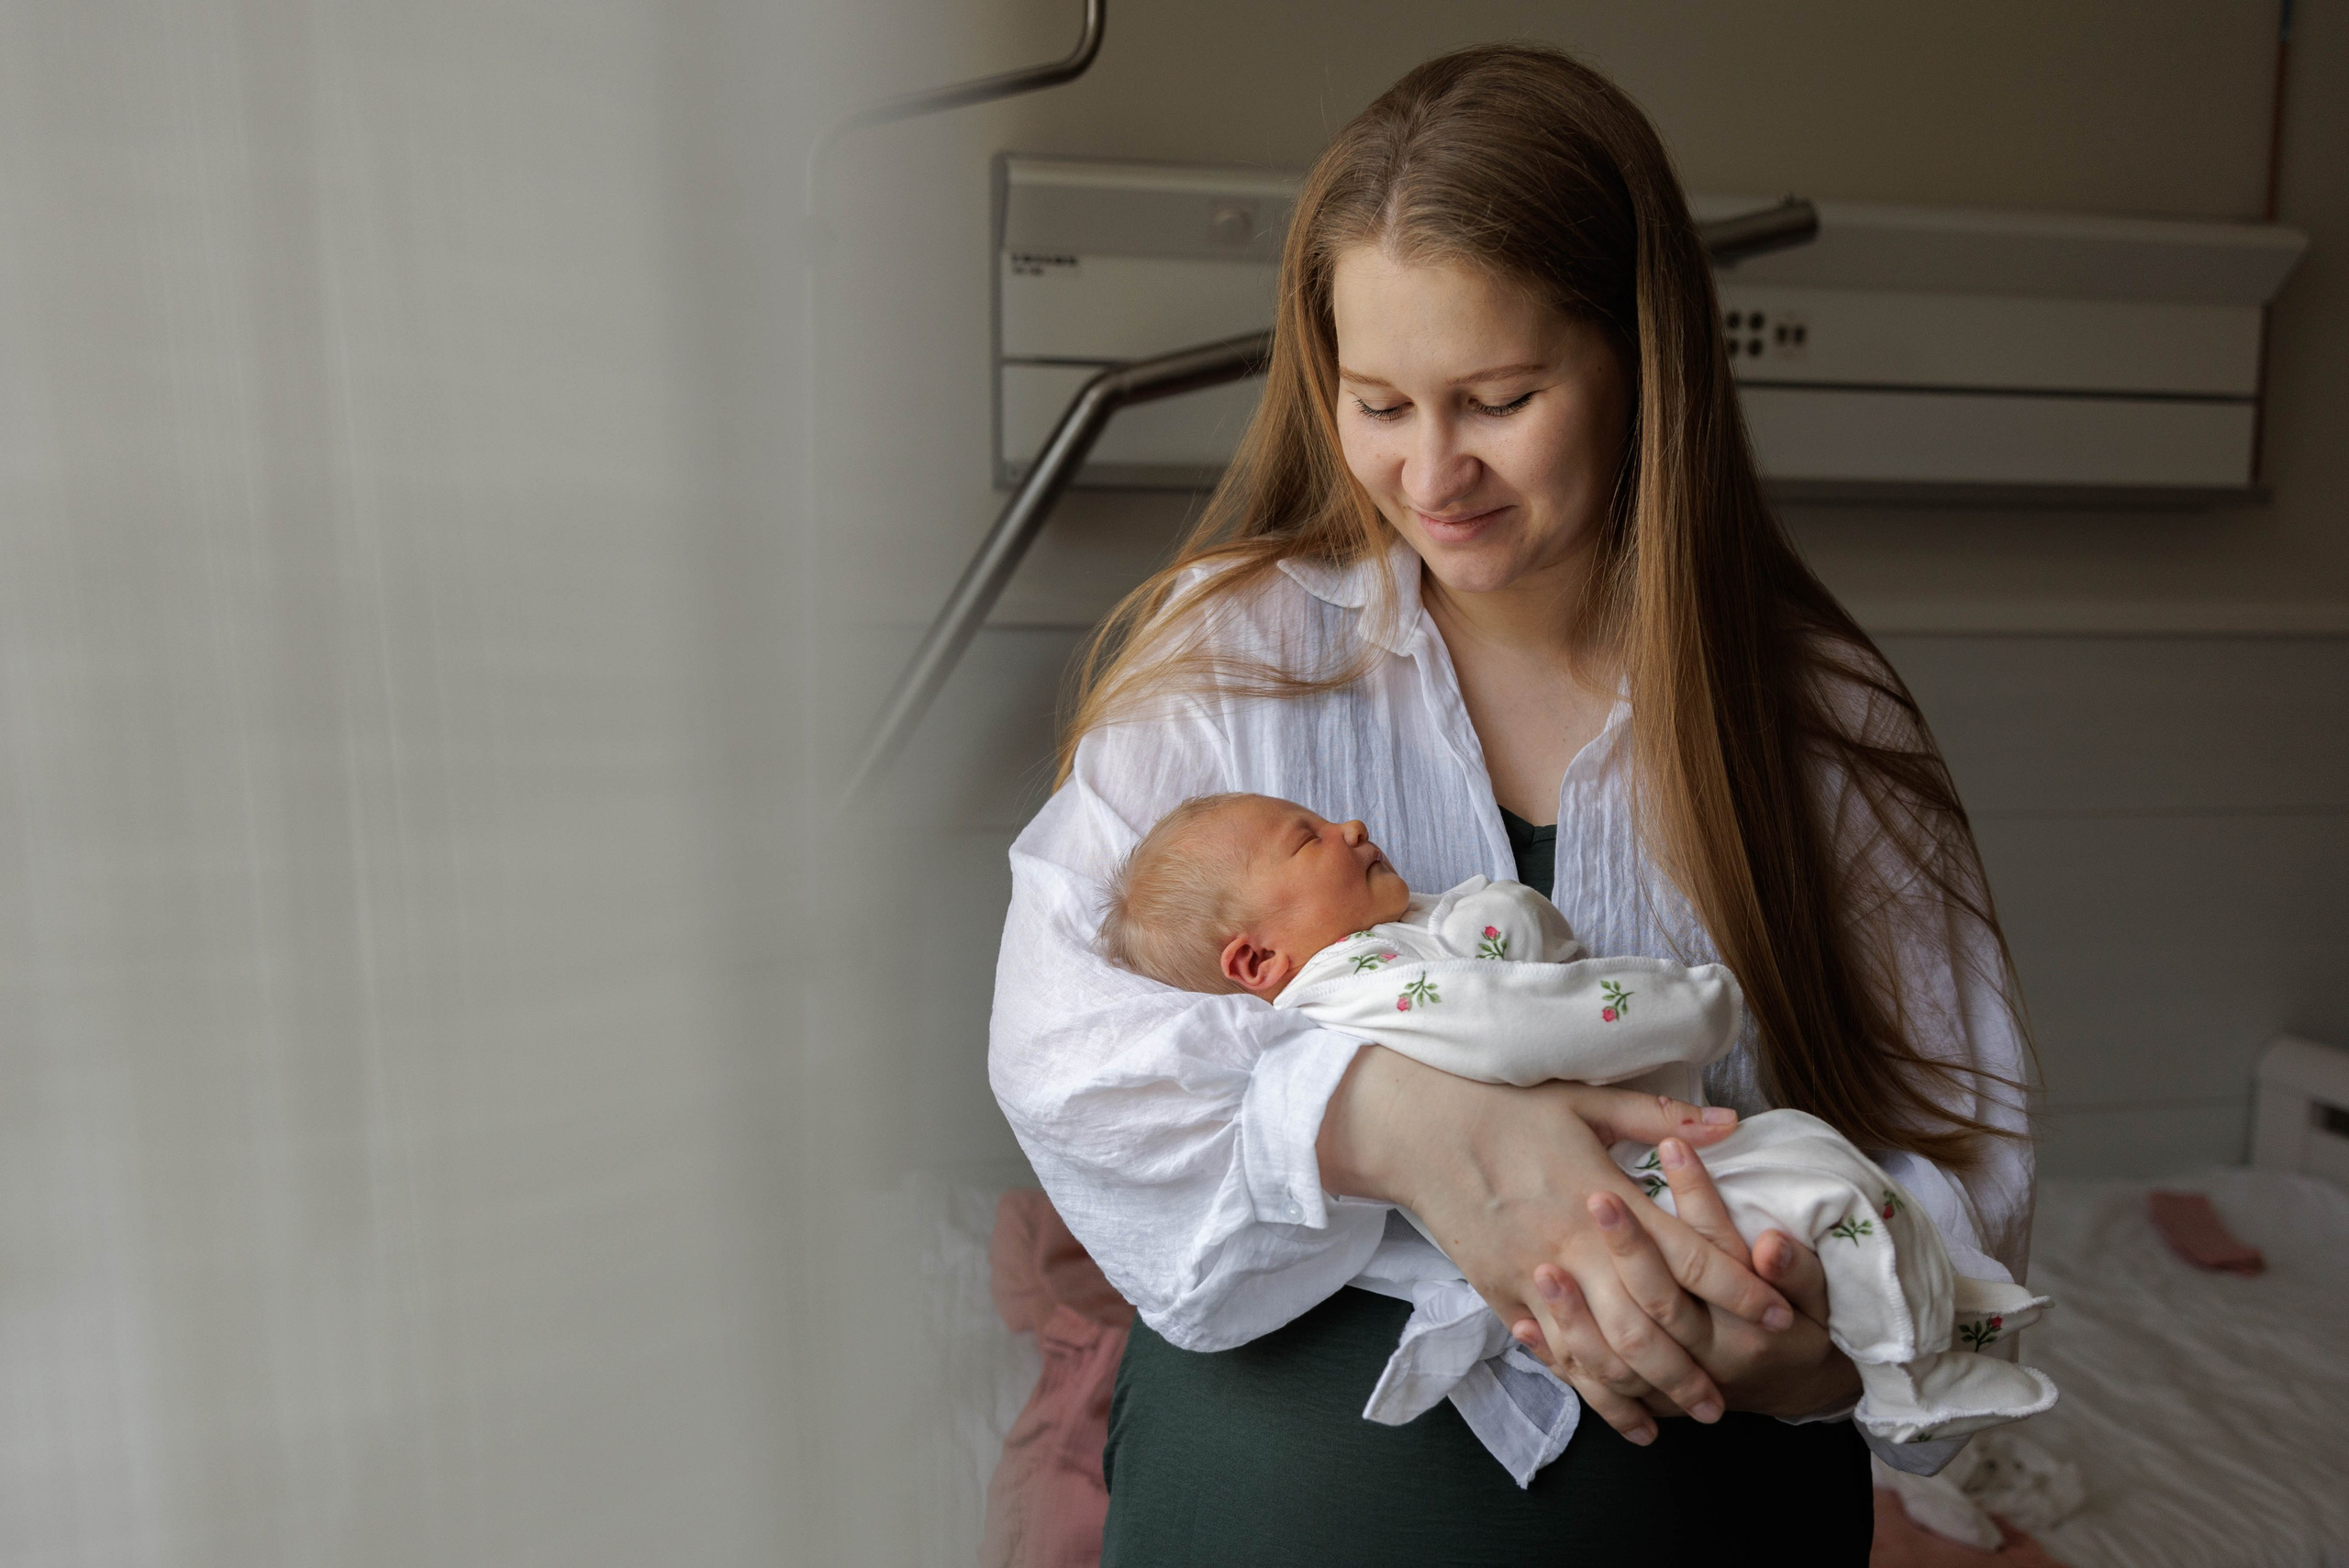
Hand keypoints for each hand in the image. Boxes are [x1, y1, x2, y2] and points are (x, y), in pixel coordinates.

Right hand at [1315, 1050, 1793, 1445]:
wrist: (1415, 1127)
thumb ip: (1658, 1116)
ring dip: (1653, 1390)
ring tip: (1694, 1411)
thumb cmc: (1502, 1106)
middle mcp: (1575, 1248)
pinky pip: (1555, 1357)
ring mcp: (1534, 1279)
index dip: (1740, 1287)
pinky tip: (1624, 1414)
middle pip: (1651, 1325)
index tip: (1781, 1312)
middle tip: (1738, 1393)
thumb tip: (1732, 1123)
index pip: (1687, 1255)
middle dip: (1700, 1365)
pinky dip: (1592, 1392)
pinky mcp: (1502, 1296)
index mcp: (1603, 1196)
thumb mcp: (1582, 1100)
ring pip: (1604, 1354)